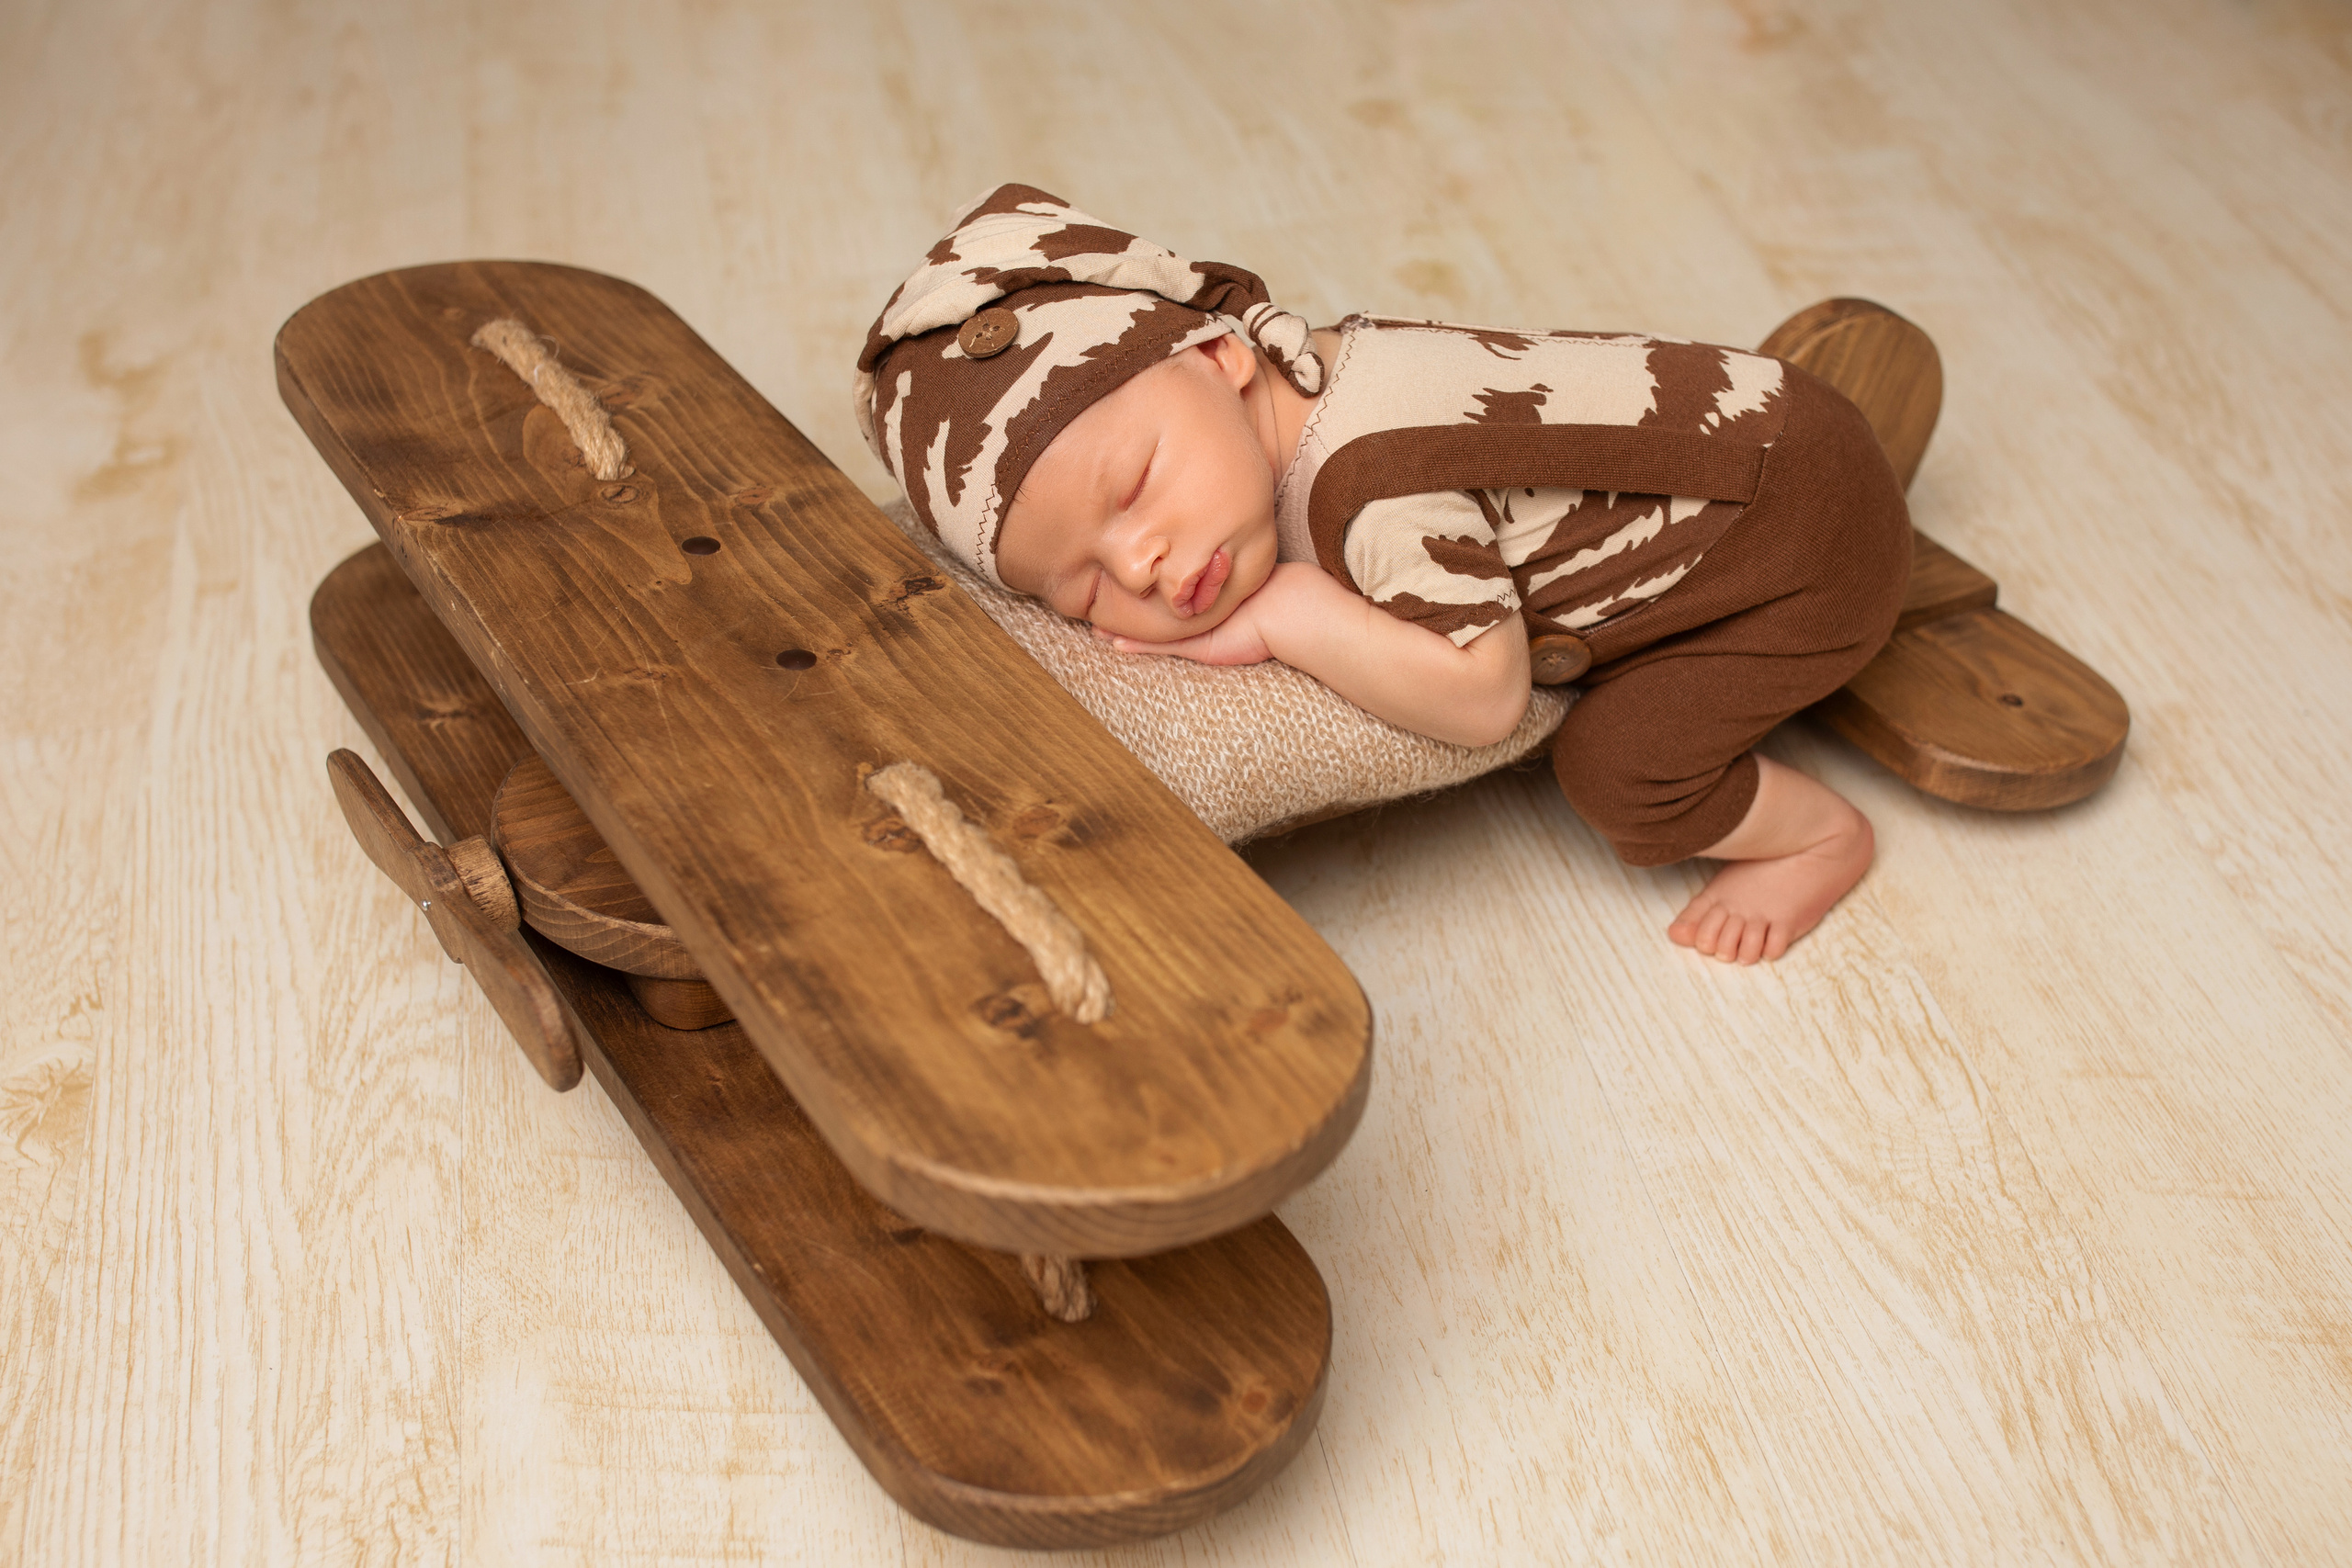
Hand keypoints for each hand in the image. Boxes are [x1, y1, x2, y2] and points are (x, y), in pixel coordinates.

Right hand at [1092, 561, 1317, 665]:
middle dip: (1125, 619)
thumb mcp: (1245, 565)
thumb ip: (1225, 555)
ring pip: (1153, 638)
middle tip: (1095, 620)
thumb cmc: (1276, 586)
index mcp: (1209, 607)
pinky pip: (1163, 647)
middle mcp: (1200, 625)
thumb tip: (1217, 535)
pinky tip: (1115, 641)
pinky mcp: (1202, 648)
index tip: (1118, 594)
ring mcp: (1199, 640)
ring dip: (1124, 634)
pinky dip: (1138, 644)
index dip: (1144, 597)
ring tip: (1096, 630)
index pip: (1169, 602)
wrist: (1291, 610)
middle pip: (1154, 622)